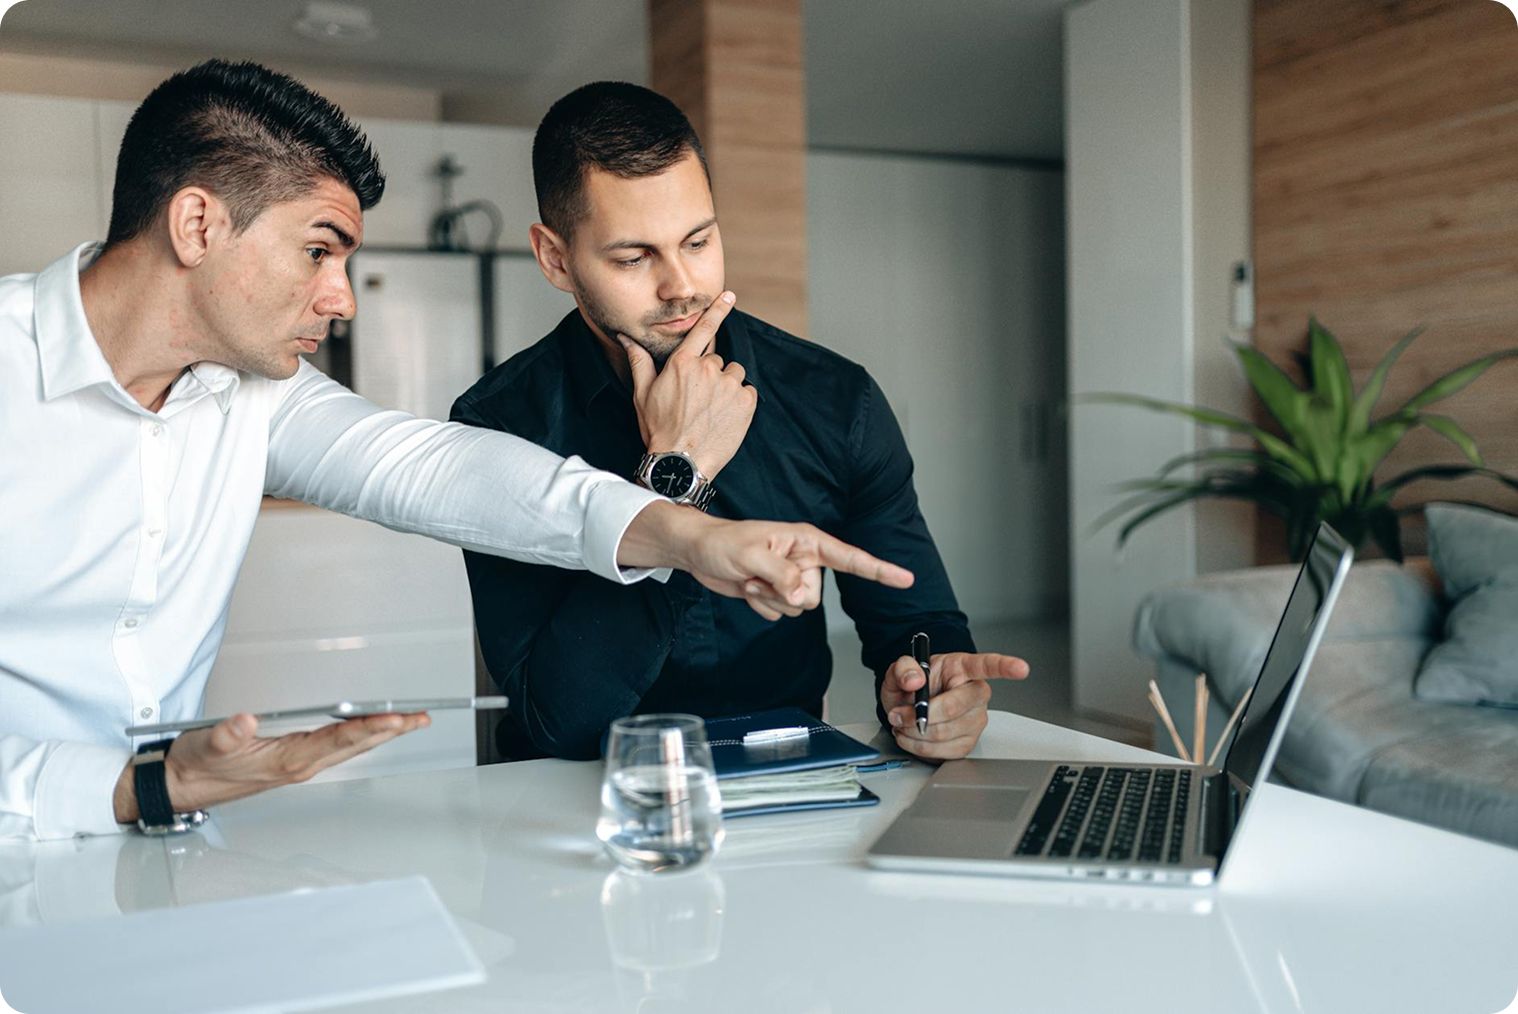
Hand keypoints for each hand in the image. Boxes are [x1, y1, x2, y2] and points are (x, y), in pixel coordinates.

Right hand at [112, 711, 430, 821]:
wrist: (181, 786)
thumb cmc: (196, 765)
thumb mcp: (206, 745)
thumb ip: (226, 734)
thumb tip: (246, 719)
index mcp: (287, 760)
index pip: (339, 740)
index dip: (369, 727)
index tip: (396, 717)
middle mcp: (301, 765)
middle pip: (356, 746)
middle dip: (391, 731)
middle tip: (422, 717)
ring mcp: (300, 765)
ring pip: (351, 748)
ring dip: (382, 734)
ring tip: (410, 721)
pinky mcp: (295, 761)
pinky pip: (339, 748)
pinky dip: (361, 736)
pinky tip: (372, 728)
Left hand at [617, 502, 913, 619]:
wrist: (700, 554)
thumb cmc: (723, 544)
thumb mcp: (752, 557)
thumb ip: (782, 576)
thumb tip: (803, 596)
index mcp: (807, 542)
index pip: (851, 558)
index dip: (879, 570)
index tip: (906, 579)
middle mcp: (805, 560)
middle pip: (815, 595)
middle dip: (786, 593)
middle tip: (759, 576)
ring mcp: (791, 578)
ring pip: (799, 609)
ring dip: (771, 600)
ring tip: (752, 579)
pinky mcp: (777, 593)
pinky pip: (781, 615)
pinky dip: (762, 606)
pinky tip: (748, 588)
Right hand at [619, 291, 755, 478]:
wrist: (681, 462)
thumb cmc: (658, 429)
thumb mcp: (643, 394)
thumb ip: (639, 361)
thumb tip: (626, 338)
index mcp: (682, 363)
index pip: (703, 328)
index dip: (717, 310)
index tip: (729, 296)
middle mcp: (707, 369)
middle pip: (718, 360)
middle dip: (711, 375)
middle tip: (698, 401)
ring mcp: (728, 385)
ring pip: (734, 375)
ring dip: (726, 387)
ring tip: (711, 411)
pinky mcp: (746, 402)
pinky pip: (747, 392)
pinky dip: (740, 402)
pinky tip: (724, 418)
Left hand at [880, 651, 1029, 759]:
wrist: (908, 707)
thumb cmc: (913, 686)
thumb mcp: (901, 669)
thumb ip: (903, 668)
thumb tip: (914, 680)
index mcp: (963, 668)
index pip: (988, 665)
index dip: (1006, 667)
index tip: (1020, 668)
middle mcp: (975, 694)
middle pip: (954, 708)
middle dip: (920, 715)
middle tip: (899, 714)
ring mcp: (975, 720)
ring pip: (944, 733)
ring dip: (914, 733)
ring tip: (903, 723)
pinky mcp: (968, 742)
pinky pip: (942, 750)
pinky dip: (918, 746)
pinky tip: (912, 736)